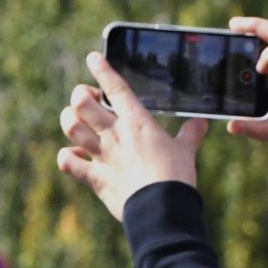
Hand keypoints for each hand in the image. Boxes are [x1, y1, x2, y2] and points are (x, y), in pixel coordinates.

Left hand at [56, 53, 209, 220]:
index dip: (102, 68)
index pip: (116, 86)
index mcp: (138, 122)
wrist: (162, 209)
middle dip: (80, 96)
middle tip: (89, 101)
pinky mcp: (94, 178)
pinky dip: (66, 157)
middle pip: (81, 101)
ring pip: (70, 126)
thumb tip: (201, 122)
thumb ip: (191, 134)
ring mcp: (101, 155)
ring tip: (77, 121)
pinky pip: (67, 163)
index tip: (93, 58)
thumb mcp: (186, 151)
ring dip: (69, 120)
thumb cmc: (176, 178)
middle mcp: (115, 134)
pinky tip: (73, 156)